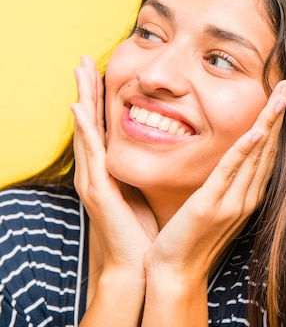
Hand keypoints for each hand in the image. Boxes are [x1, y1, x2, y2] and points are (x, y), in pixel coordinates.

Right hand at [71, 56, 156, 273]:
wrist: (139, 265)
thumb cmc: (145, 230)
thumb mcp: (146, 192)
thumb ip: (148, 170)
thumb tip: (166, 149)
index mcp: (111, 171)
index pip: (106, 127)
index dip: (102, 100)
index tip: (102, 71)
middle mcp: (97, 172)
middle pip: (91, 123)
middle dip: (87, 91)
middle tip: (82, 61)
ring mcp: (94, 180)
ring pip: (87, 132)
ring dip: (82, 100)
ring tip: (79, 72)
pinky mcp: (98, 191)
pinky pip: (91, 155)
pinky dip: (84, 132)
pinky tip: (78, 110)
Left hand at [144, 79, 285, 279]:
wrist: (175, 272)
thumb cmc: (190, 238)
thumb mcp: (214, 205)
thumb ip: (224, 182)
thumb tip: (228, 159)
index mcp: (248, 195)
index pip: (267, 152)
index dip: (277, 123)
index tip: (282, 97)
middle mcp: (247, 196)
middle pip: (269, 148)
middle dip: (279, 114)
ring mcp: (232, 202)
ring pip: (256, 154)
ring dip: (269, 123)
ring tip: (280, 97)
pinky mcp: (211, 205)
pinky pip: (230, 172)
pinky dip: (245, 150)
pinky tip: (257, 131)